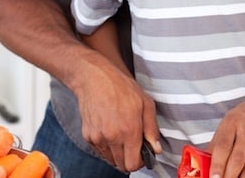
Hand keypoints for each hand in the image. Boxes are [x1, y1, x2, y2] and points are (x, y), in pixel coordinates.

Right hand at [72, 56, 159, 171]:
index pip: (133, 165)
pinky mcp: (88, 136)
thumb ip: (152, 129)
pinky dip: (107, 146)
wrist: (94, 79)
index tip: (143, 154)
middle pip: (121, 165)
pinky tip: (111, 130)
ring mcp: (97, 138)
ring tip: (121, 135)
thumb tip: (156, 148)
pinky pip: (100, 150)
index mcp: (128, 131)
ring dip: (118, 153)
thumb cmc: (120, 87)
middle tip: (134, 145)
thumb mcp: (145, 103)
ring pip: (110, 159)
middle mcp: (111, 138)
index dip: (141, 162)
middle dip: (130, 158)